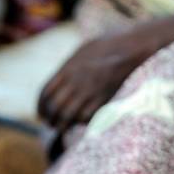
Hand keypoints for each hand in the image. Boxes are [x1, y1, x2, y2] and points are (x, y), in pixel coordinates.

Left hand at [38, 14, 173, 130]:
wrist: (132, 47)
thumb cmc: (108, 46)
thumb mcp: (83, 51)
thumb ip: (69, 67)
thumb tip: (59, 81)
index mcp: (67, 69)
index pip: (45, 93)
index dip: (41, 106)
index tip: (41, 114)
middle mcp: (75, 82)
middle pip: (54, 107)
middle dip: (50, 118)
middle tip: (50, 124)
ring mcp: (88, 92)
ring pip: (67, 116)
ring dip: (62, 125)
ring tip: (61, 128)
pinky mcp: (102, 100)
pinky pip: (85, 117)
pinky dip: (79, 122)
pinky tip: (79, 122)